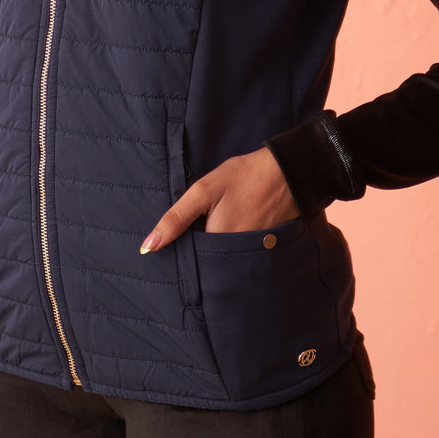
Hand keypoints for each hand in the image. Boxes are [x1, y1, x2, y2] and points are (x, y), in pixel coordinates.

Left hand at [140, 146, 298, 253]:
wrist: (290, 171)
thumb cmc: (244, 177)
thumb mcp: (204, 191)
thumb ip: (176, 218)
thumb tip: (148, 246)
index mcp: (218, 245)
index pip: (190, 263)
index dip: (180, 256)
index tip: (171, 250)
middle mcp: (236, 257)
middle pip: (208, 266)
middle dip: (198, 257)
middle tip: (198, 231)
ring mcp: (252, 255)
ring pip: (225, 261)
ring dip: (215, 252)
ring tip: (215, 228)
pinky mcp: (264, 249)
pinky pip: (242, 255)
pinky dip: (234, 247)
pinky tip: (233, 227)